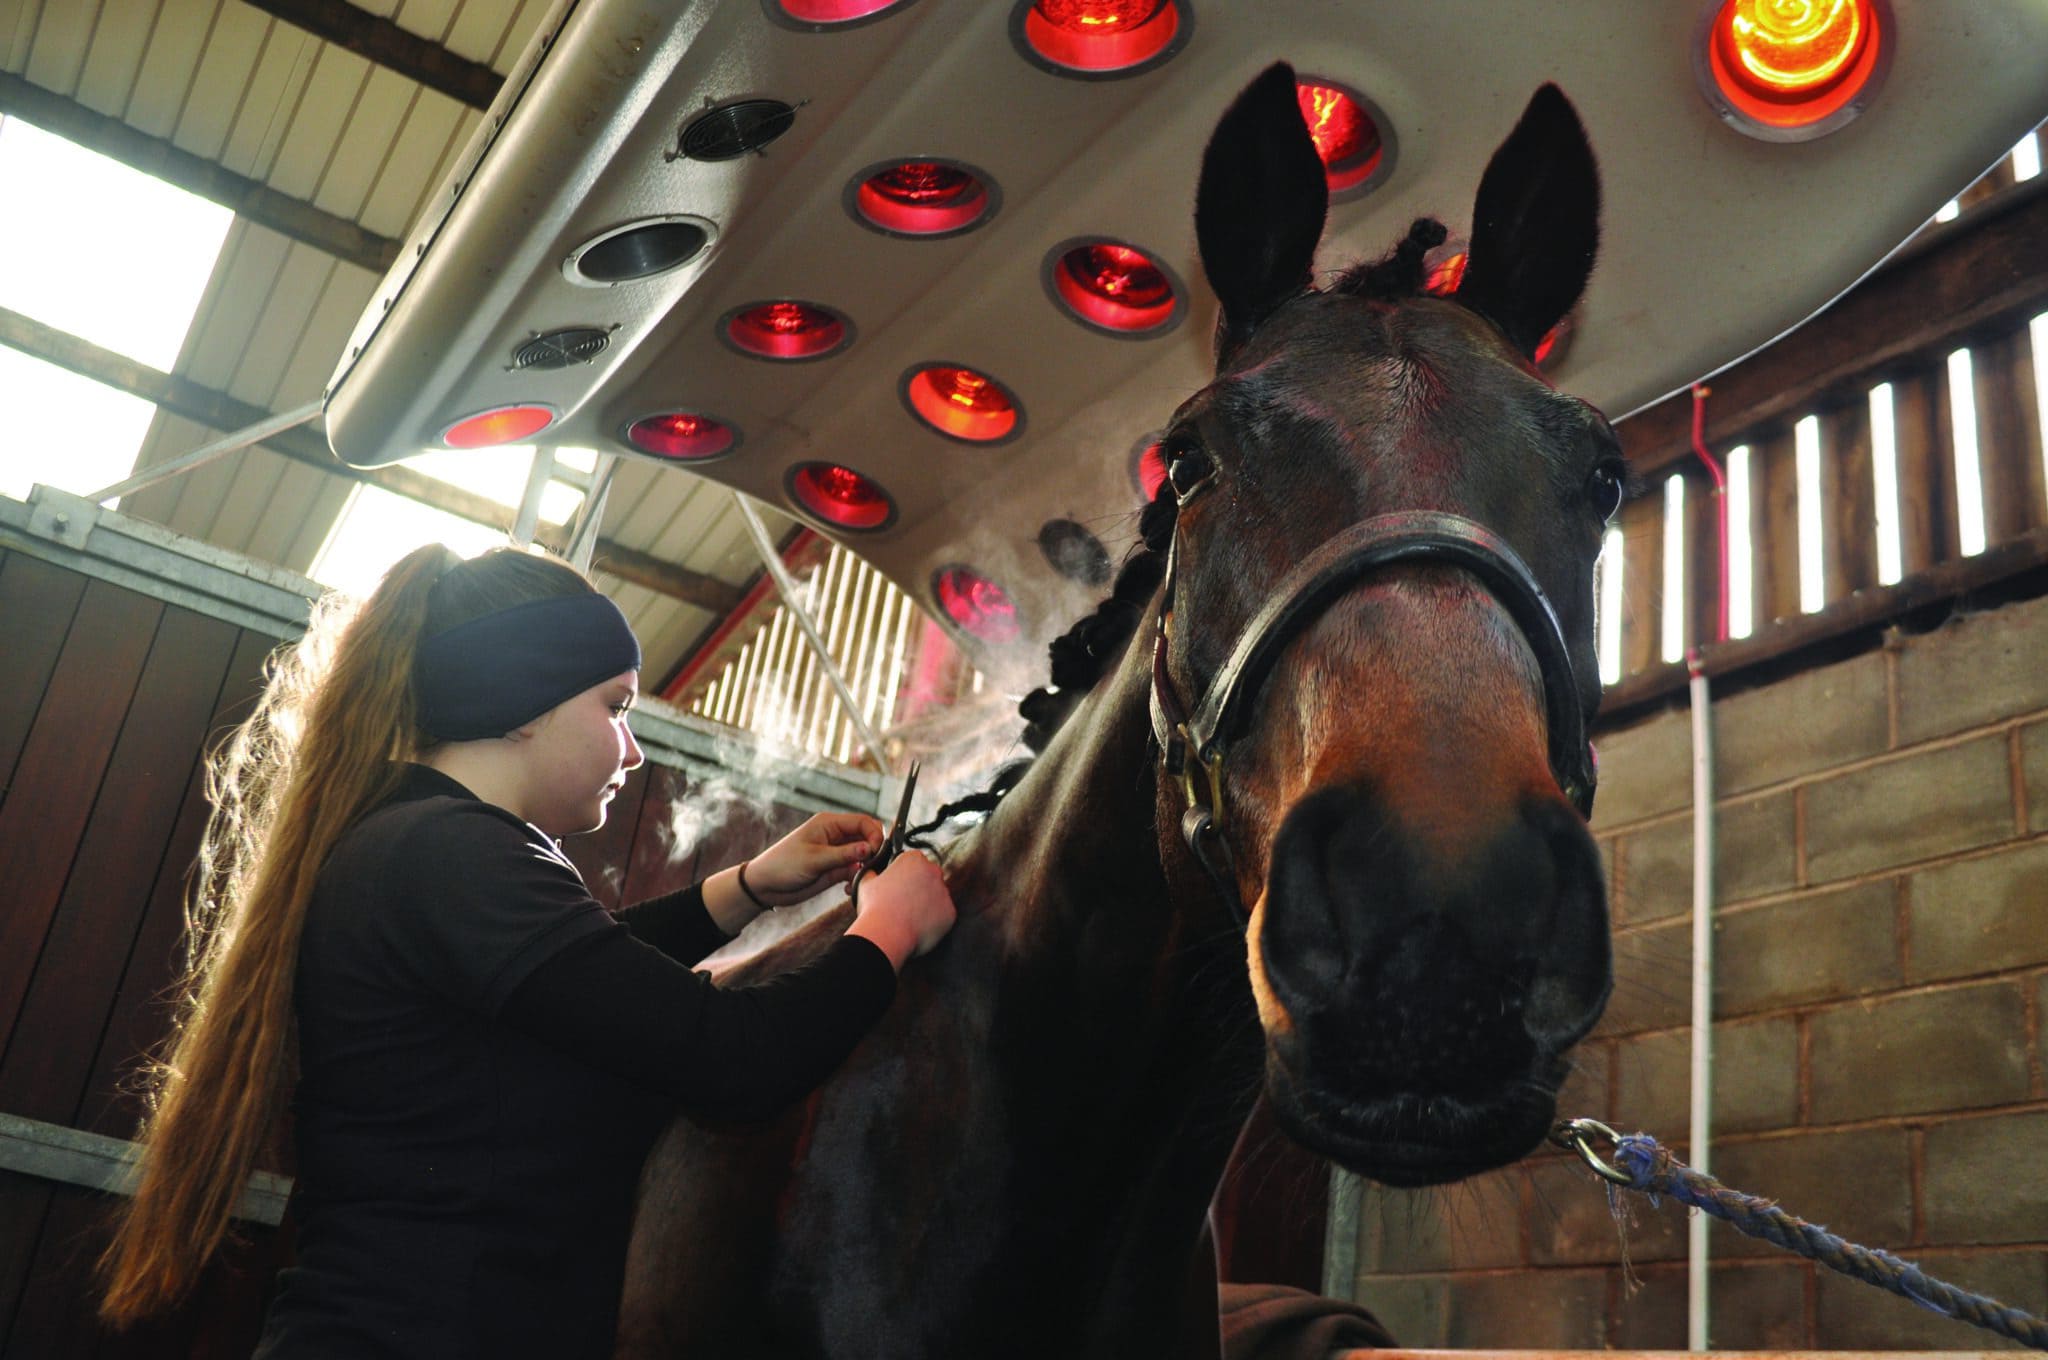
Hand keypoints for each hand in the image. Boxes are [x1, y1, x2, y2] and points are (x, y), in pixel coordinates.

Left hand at [744, 811, 884, 905]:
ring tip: (858, 880)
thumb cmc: (783, 865)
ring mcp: (837, 853)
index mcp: (830, 824)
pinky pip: (855, 871)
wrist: (765, 886)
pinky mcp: (835, 870)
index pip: (863, 822)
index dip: (875, 835)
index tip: (876, 852)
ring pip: (863, 856)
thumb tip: (870, 849)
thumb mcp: (814, 859)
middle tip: (870, 868)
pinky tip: (848, 889)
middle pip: (867, 838)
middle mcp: (836, 836)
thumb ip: (844, 854)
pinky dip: (856, 879)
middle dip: (873, 852)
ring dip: (865, 868)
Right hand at [846, 851, 955, 968]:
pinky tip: (918, 926)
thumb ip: (873, 872)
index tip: (896, 886)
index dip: (902, 874)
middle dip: (918, 887)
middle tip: (902, 902)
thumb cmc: (874, 907)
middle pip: (927, 877)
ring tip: (908, 917)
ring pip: (936, 896)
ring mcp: (944, 892)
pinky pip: (943, 914)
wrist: (886, 934)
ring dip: (926, 903)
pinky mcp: (950, 912)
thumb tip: (873, 872)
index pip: (912, 861)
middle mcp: (933, 871)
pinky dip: (933, 920)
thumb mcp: (865, 882)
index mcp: (913, 859)